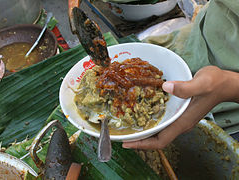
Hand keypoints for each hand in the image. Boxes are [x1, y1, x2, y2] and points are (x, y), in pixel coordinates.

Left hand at [123, 66, 238, 149]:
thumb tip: (165, 87)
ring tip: (129, 128)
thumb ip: (185, 88)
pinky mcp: (179, 112)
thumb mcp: (202, 84)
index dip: (143, 145)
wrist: (224, 84)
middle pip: (157, 138)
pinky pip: (162, 122)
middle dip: (140, 140)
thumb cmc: (216, 84)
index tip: (128, 144)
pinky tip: (143, 114)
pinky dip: (151, 121)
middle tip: (123, 136)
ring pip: (159, 131)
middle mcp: (180, 123)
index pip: (161, 141)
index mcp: (183, 121)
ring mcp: (180, 118)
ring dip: (144, 132)